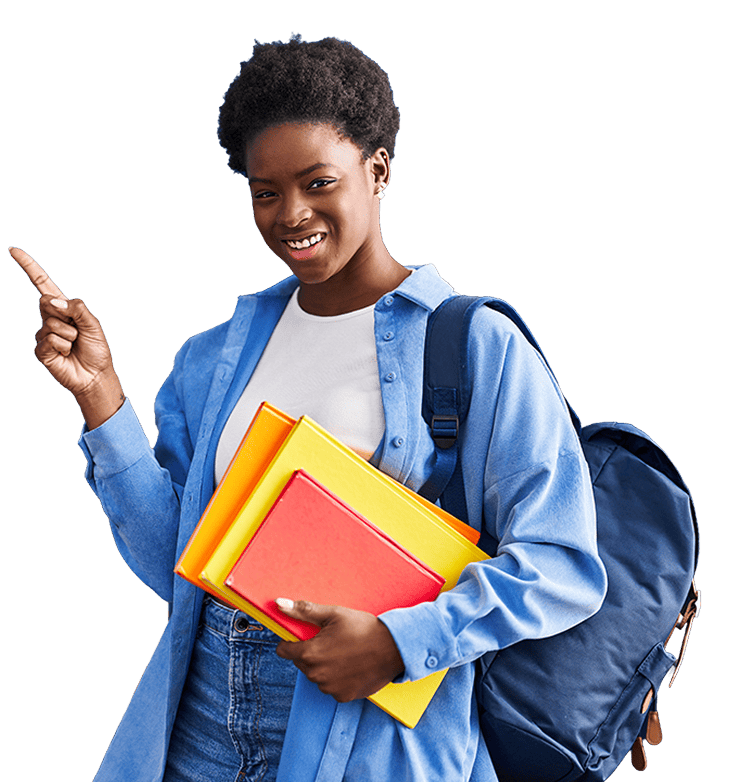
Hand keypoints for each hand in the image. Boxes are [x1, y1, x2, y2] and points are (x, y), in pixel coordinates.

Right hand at [10, 246, 123, 427]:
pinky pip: (49, 340)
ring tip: (74, 345)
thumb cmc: (96, 349)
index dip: (28, 266)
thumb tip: (53, 301)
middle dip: (65, 315)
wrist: (95, 374)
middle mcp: (50, 317)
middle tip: (76, 330)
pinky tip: (66, 353)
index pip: (42, 283)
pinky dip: (62, 346)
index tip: (13, 249)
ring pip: (51, 324)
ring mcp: (44, 333)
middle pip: (46, 301)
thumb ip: (77, 308)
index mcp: (63, 308)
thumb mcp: (93, 324)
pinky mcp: (41, 349)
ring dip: (69, 335)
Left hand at [275, 599, 404, 702]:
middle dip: (310, 652)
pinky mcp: (343, 696)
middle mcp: (316, 675)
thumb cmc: (363, 628)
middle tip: (330, 640)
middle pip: (301, 663)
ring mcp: (330, 688)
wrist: (394, 647)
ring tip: (344, 652)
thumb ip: (303, 611)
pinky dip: (337, 677)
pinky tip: (351, 665)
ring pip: (317, 675)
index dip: (291, 641)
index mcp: (310, 653)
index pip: (284, 651)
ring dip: (324, 666)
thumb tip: (279, 604)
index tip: (302, 636)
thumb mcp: (333, 614)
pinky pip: (332, 686)